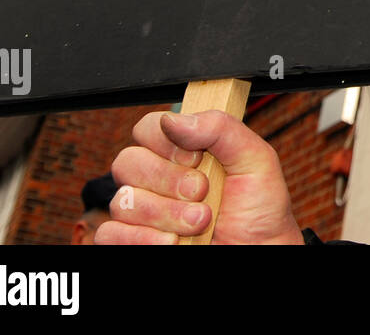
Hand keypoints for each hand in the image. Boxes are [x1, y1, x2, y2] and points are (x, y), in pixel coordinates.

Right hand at [96, 109, 303, 244]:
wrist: (259, 251)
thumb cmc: (258, 209)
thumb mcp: (254, 159)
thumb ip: (220, 129)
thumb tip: (171, 119)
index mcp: (182, 150)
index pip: (146, 128)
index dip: (166, 142)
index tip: (197, 158)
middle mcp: (156, 177)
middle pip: (127, 162)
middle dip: (169, 180)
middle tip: (202, 193)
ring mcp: (143, 210)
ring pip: (122, 200)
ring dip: (166, 214)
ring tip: (201, 222)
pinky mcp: (133, 240)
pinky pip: (110, 233)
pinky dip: (142, 238)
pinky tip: (173, 241)